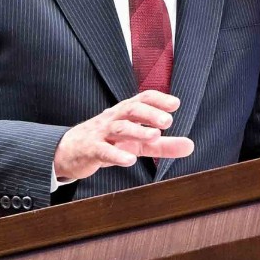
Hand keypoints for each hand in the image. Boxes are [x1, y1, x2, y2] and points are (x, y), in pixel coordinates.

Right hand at [53, 90, 194, 181]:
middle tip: (168, 121)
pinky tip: (130, 160)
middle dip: (150, 114)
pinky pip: (103, 150)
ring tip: (155, 136)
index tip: (175, 104)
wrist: (68, 152)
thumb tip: (191, 145)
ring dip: (137, 131)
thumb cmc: (107, 142)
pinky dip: (116, 154)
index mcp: (125, 113)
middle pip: (131, 109)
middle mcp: (114, 118)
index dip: (158, 99)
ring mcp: (100, 133)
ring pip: (119, 128)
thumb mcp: (138, 144)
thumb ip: (164, 145)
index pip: (142, 99)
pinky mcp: (90, 150)